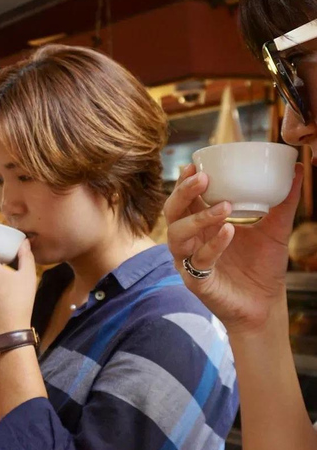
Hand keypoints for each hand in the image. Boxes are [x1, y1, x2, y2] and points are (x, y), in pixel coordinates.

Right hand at [164, 163, 303, 335]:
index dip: (184, 181)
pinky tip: (229, 232)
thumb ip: (284, 201)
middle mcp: (190, 240)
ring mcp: (189, 261)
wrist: (265, 305)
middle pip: (172, 211)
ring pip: (178, 234)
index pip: (183, 198)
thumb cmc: (262, 267)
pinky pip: (200, 260)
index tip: (196, 164)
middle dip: (183, 193)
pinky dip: (213, 244)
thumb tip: (298, 169)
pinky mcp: (196, 281)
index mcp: (200, 225)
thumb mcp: (275, 229)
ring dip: (198, 217)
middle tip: (203, 179)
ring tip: (224, 206)